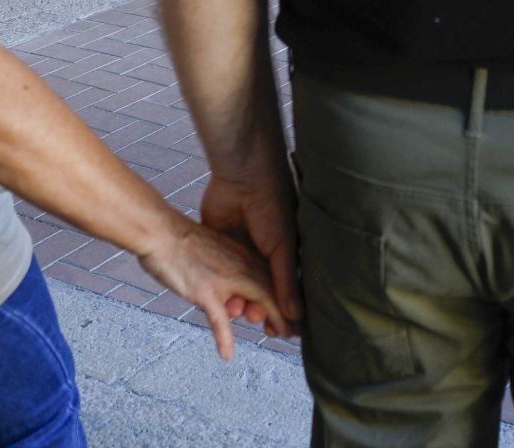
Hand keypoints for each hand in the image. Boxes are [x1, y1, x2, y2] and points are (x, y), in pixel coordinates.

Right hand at [136, 216, 281, 359]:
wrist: (162, 233)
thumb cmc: (183, 242)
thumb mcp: (217, 251)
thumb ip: (231, 267)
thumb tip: (234, 284)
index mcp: (244, 256)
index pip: (273, 277)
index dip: (286, 294)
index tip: (293, 309)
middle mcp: (241, 267)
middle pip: (273, 292)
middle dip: (286, 311)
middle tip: (296, 329)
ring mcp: (225, 281)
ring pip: (257, 304)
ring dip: (271, 320)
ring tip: (281, 334)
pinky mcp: (205, 292)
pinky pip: (219, 320)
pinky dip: (225, 338)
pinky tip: (228, 354)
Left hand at [196, 166, 303, 340]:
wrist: (244, 180)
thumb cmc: (272, 210)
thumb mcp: (282, 248)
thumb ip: (286, 282)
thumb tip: (295, 315)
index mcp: (282, 258)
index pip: (285, 293)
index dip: (284, 313)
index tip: (283, 334)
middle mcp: (262, 258)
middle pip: (260, 295)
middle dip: (259, 310)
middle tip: (255, 320)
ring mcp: (240, 253)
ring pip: (239, 289)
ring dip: (238, 302)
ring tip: (235, 310)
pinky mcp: (219, 247)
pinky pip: (219, 275)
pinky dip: (219, 289)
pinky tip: (218, 303)